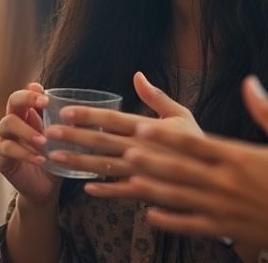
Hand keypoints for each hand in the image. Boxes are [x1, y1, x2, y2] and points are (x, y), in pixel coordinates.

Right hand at [0, 83, 59, 204]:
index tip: (47, 96)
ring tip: (44, 141)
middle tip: (45, 104)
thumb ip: (68, 125)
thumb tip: (83, 112)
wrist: (46, 189)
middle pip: (12, 101)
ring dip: (27, 130)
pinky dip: (25, 153)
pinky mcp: (1, 158)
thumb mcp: (63, 141)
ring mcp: (3, 139)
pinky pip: (6, 149)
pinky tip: (40, 159)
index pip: (25, 94)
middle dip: (27, 99)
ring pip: (6, 124)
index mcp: (27, 115)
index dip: (33, 92)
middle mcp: (12, 123)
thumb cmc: (54, 159)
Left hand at [53, 72, 199, 182]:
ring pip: (106, 168)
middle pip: (103, 142)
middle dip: (74, 137)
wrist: (218, 180)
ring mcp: (145, 173)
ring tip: (56, 158)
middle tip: (49, 133)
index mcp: (150, 128)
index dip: (89, 115)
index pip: (114, 119)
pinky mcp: (149, 192)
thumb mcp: (181, 115)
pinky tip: (85, 187)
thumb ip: (157, 97)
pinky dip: (104, 191)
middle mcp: (144, 150)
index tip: (66, 111)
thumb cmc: (198, 143)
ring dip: (79, 163)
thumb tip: (137, 75)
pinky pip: (122, 192)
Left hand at [102, 76, 267, 256]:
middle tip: (125, 152)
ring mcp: (224, 209)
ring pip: (181, 197)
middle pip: (181, 170)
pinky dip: (169, 220)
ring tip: (131, 178)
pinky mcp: (225, 229)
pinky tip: (150, 215)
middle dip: (152, 161)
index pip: (196, 144)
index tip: (143, 128)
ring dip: (154, 187)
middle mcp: (227, 183)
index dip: (167, 137)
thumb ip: (267, 111)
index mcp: (240, 158)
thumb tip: (250, 81)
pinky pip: (191, 225)